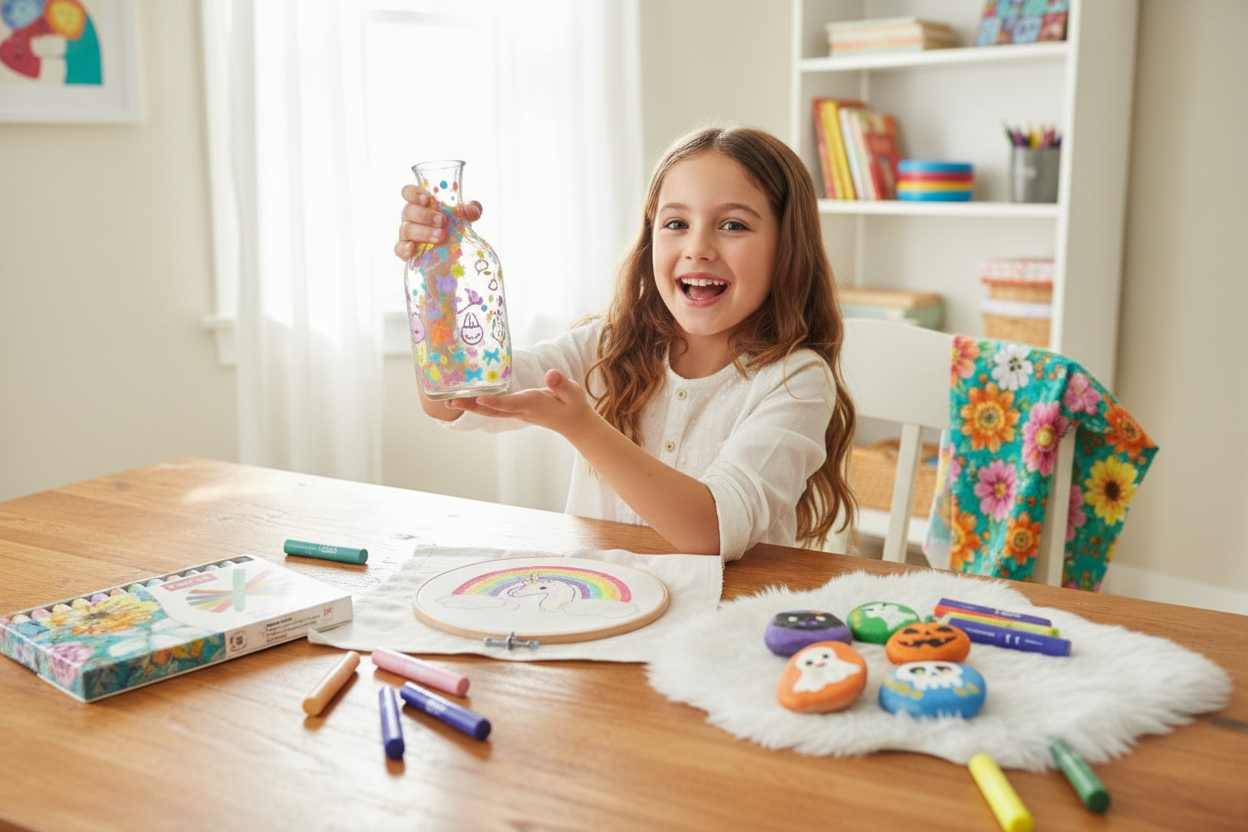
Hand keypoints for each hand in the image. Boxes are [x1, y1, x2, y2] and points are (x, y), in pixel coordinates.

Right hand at [394, 184, 483, 260]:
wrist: (453, 256)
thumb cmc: (454, 228)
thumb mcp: (466, 218)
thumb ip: (472, 209)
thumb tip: (471, 210)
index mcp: (421, 204)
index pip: (409, 192)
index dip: (413, 193)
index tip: (426, 199)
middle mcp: (411, 217)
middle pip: (408, 211)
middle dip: (425, 215)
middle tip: (442, 221)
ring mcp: (407, 234)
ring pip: (406, 229)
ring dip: (423, 232)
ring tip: (441, 236)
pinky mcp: (406, 251)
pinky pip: (399, 248)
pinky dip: (404, 248)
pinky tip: (413, 249)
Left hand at [451, 369, 596, 439]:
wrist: (573, 422)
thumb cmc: (572, 405)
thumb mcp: (572, 392)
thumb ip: (561, 384)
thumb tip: (551, 375)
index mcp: (533, 404)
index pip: (511, 404)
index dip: (496, 402)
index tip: (480, 400)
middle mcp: (521, 410)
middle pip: (492, 410)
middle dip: (472, 406)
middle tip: (451, 401)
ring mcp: (517, 412)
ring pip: (490, 411)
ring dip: (470, 407)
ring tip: (449, 401)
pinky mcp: (515, 410)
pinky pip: (493, 409)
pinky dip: (478, 405)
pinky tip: (466, 400)